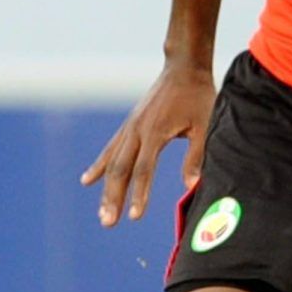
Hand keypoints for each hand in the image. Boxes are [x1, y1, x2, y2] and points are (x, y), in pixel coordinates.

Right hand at [82, 62, 214, 226]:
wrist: (182, 69)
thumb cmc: (198, 97)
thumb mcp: (204, 125)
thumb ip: (197, 156)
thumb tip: (193, 185)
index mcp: (154, 132)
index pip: (143, 170)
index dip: (139, 194)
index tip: (135, 216)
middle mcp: (136, 131)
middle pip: (120, 170)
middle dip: (114, 198)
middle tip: (107, 222)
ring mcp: (129, 128)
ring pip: (111, 163)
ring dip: (105, 189)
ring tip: (102, 213)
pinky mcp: (128, 126)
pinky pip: (110, 150)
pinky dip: (99, 166)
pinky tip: (86, 181)